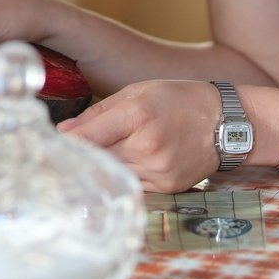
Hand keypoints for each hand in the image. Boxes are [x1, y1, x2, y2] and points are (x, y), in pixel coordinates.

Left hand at [58, 80, 219, 192]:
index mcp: (139, 114)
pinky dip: (126, 174)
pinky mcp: (167, 187)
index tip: (52, 141)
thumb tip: (64, 131)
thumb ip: (98, 113)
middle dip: (84, 153)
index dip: (67, 141)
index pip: (89, 137)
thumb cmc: (179, 100)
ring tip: (106, 151)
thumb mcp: (138, 92)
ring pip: (114, 173)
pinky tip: (131, 161)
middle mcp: (148, 146)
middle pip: (98, 158)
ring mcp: (159, 170)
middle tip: (70, 149)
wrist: (227, 122)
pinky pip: (133, 184)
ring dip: (105, 165)